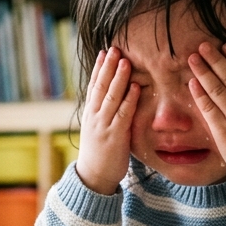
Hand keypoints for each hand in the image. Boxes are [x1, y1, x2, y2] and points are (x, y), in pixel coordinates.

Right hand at [75, 47, 139, 194]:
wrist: (93, 177)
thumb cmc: (98, 153)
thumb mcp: (96, 129)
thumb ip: (104, 114)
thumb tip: (115, 99)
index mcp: (89, 113)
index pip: (94, 85)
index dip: (99, 68)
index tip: (104, 52)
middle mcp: (94, 116)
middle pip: (101, 86)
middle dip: (108, 67)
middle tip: (114, 48)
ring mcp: (103, 125)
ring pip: (111, 96)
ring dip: (119, 78)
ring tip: (124, 61)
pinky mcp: (114, 136)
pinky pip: (123, 114)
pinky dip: (129, 100)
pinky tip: (135, 87)